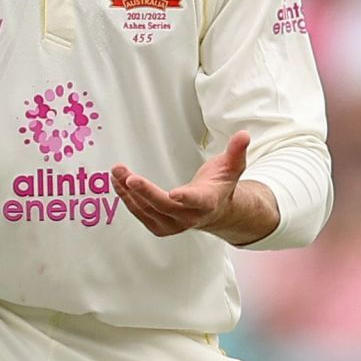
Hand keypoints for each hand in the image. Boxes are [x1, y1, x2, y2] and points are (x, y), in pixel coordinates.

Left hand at [111, 132, 250, 238]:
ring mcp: (173, 224)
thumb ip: (236, 151)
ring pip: (147, 210)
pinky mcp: (159, 226)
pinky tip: (117, 182)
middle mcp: (189, 217)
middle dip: (145, 191)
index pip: (197, 201)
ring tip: (116, 172)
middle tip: (128, 177)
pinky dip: (126, 198)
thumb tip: (244, 134)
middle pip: (164, 206)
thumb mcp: (232, 167)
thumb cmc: (220, 186)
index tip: (175, 193)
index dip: (186, 198)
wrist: (215, 211)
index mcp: (207, 203)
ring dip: (128, 192)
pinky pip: (140, 212)